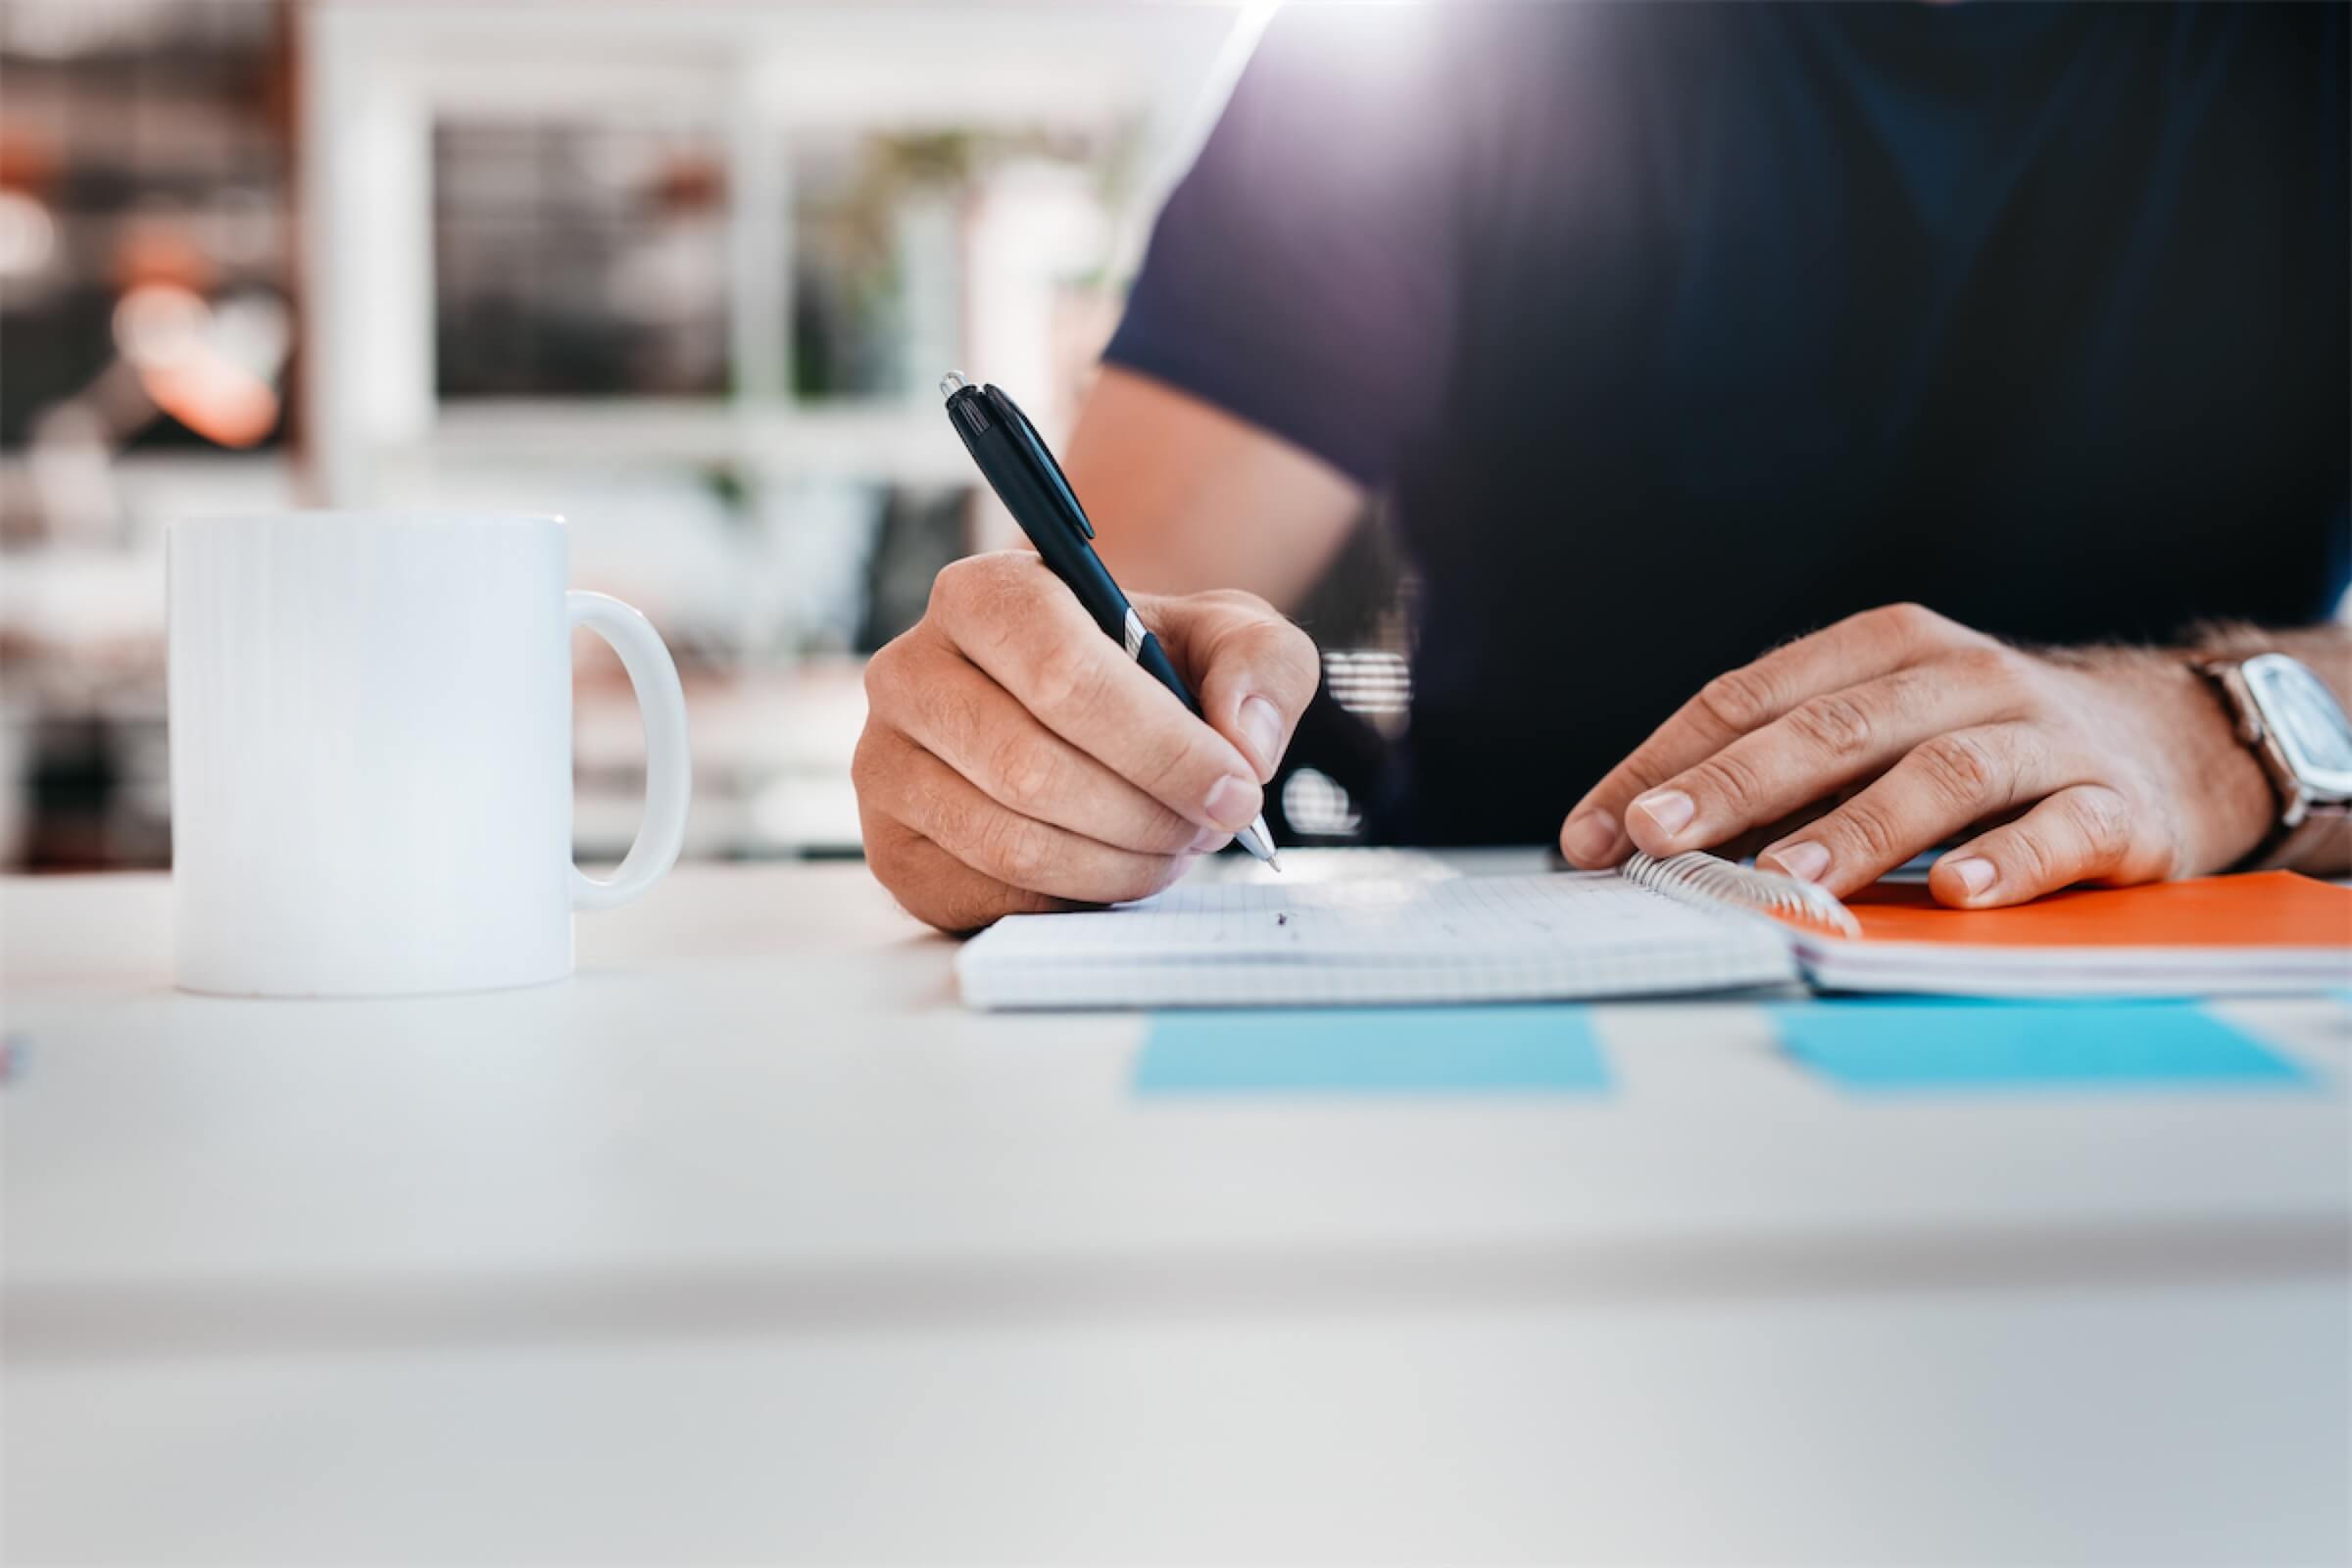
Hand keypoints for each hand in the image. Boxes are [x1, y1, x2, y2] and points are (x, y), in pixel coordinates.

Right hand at [856, 552, 1318, 931]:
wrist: (1076, 709)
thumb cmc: (1145, 668)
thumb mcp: (1225, 638)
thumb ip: (1260, 666)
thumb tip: (1243, 743)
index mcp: (982, 594)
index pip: (1064, 676)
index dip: (1162, 747)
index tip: (1236, 789)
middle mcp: (909, 672)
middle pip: (1035, 770)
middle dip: (1147, 815)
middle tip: (1206, 826)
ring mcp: (885, 764)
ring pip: (1012, 843)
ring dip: (1118, 864)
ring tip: (1169, 847)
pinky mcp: (891, 847)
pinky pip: (988, 895)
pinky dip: (1071, 896)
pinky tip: (1110, 865)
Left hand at [1558, 603, 2276, 906]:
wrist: (2174, 737)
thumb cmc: (1983, 740)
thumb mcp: (1880, 726)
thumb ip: (1778, 769)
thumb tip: (1637, 838)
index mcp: (1881, 648)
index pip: (1748, 697)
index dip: (1667, 764)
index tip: (1599, 833)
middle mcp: (1958, 677)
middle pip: (1832, 728)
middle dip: (1736, 784)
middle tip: (1662, 837)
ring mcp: (2040, 736)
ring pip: (1939, 774)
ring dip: (1855, 830)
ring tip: (1788, 878)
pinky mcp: (2115, 805)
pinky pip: (2059, 830)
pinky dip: (2008, 861)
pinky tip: (1958, 895)